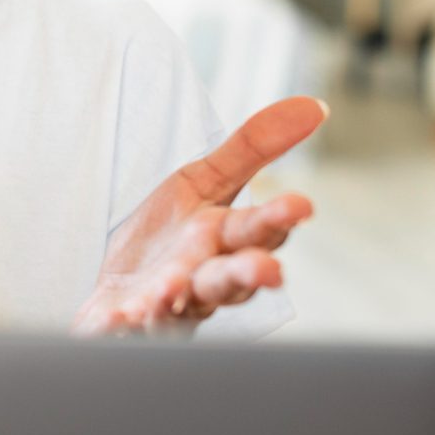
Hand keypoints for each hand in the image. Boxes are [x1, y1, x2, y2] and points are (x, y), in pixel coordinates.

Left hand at [71, 96, 326, 337]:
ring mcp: (165, 307)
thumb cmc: (171, 240)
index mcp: (224, 241)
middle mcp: (202, 280)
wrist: (121, 294)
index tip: (299, 206)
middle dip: (248, 274)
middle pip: (229, 279)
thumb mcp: (205, 183)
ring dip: (176, 301)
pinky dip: (123, 325)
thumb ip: (253, 148)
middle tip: (268, 271)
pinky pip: (125, 328)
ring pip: (179, 309)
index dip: (278, 219)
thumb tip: (315, 106)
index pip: (259, 230)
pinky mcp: (125, 324)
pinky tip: (119, 316)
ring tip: (172, 290)